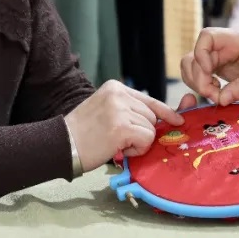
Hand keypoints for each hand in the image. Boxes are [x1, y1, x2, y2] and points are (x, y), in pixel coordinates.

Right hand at [64, 80, 185, 171]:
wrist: (60, 144)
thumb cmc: (83, 134)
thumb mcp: (107, 111)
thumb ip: (131, 111)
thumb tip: (166, 118)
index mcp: (115, 87)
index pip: (149, 100)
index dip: (166, 112)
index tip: (178, 119)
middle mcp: (119, 94)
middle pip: (152, 116)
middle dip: (142, 132)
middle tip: (118, 139)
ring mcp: (120, 109)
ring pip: (150, 129)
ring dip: (138, 142)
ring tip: (114, 142)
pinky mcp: (121, 126)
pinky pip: (146, 140)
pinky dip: (136, 149)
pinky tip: (117, 148)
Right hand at [180, 27, 238, 105]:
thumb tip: (222, 100)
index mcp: (234, 39)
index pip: (207, 36)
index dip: (201, 53)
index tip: (210, 73)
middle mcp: (221, 46)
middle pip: (194, 56)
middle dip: (199, 79)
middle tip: (214, 96)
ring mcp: (216, 57)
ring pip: (191, 66)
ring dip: (196, 83)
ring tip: (215, 95)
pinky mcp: (216, 68)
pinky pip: (198, 75)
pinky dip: (201, 86)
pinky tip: (216, 93)